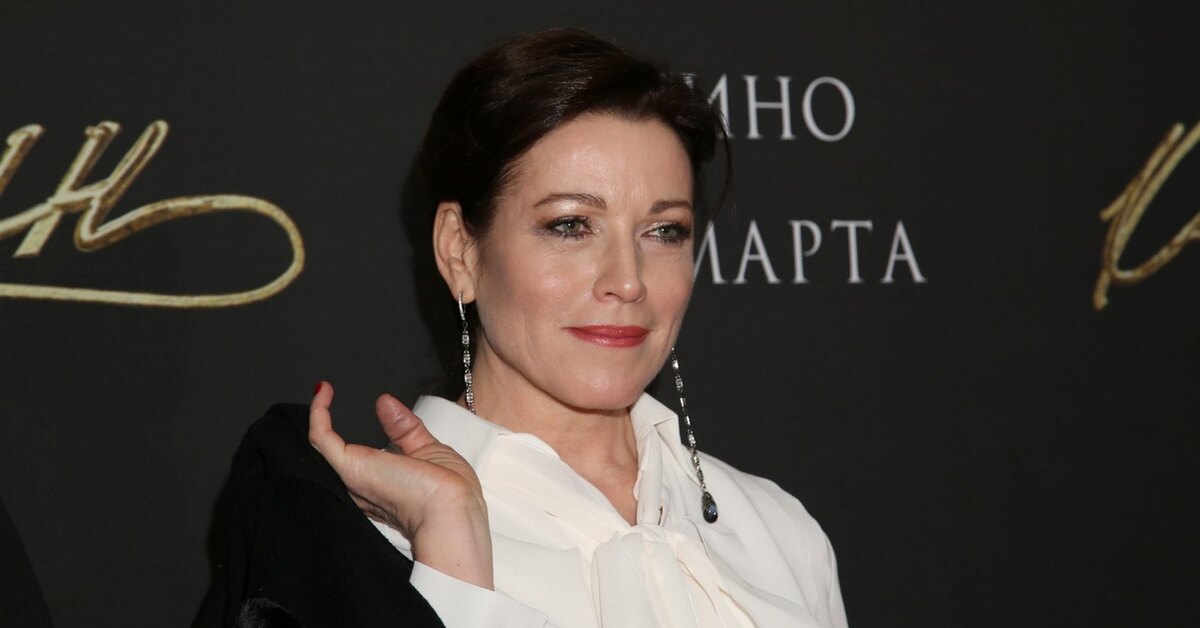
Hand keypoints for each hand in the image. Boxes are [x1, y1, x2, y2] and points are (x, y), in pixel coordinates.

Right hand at [308, 381, 493, 588]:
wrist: (451, 513)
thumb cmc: (450, 494)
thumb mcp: (428, 450)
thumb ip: (405, 427)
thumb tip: (384, 401)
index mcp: (382, 486)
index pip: (360, 460)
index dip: (351, 433)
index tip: (359, 411)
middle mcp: (363, 485)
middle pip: (337, 456)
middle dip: (326, 425)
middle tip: (324, 394)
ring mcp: (354, 477)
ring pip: (322, 446)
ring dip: (318, 414)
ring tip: (322, 389)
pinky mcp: (351, 468)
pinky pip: (322, 438)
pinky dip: (318, 412)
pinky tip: (323, 390)